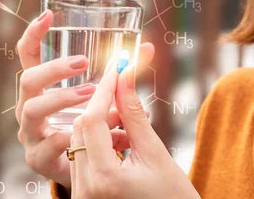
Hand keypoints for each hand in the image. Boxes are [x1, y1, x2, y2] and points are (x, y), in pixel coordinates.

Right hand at [15, 10, 148, 188]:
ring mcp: (31, 133)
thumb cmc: (96, 127)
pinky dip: (72, 137)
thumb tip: (147, 49)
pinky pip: (46, 144)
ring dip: (63, 98)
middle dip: (54, 68)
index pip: (29, 56)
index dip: (34, 34)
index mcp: (43, 88)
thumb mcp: (109, 97)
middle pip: (28, 79)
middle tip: (83, 63)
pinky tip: (92, 135)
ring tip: (91, 94)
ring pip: (33, 109)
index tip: (48, 15)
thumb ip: (123, 75)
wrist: (90, 174)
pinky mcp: (37, 158)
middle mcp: (31, 107)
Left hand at [69, 42, 199, 198]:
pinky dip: (98, 143)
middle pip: (81, 128)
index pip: (93, 119)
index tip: (118, 67)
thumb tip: (126, 79)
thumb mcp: (157, 154)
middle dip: (102, 106)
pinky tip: (121, 141)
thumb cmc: (173, 197)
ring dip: (100, 125)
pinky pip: (82, 158)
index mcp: (104, 178)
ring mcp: (82, 196)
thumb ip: (135, 115)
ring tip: (128, 123)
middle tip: (124, 89)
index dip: (105, 89)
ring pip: (79, 141)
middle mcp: (85, 190)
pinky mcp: (84, 197)